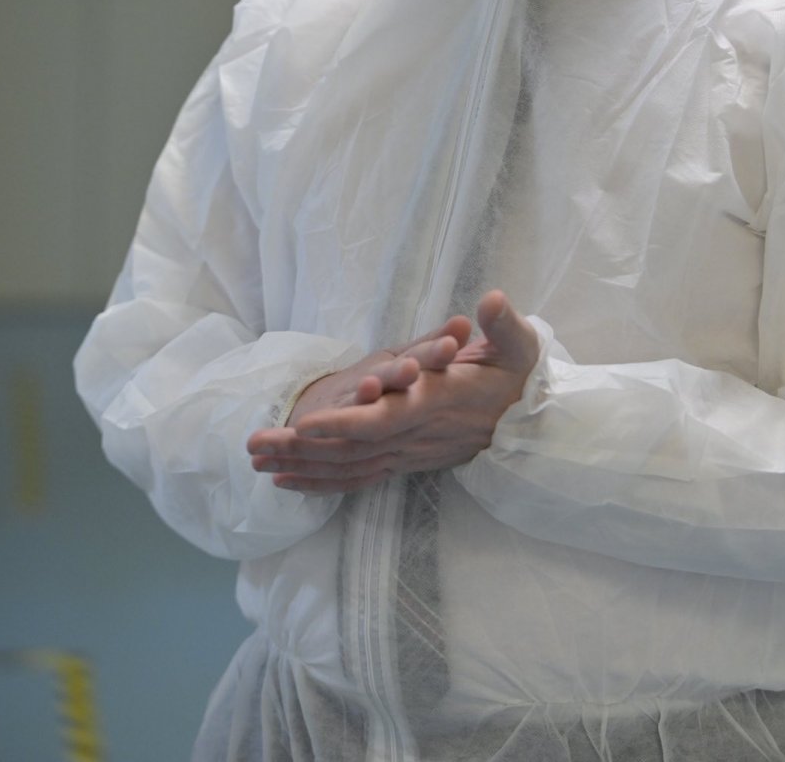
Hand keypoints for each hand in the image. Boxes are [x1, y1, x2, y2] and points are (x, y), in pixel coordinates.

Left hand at [249, 292, 539, 494]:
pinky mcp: (405, 463)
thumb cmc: (516, 379)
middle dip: (303, 449)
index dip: (347, 423)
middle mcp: (418, 434)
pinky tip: (290, 483)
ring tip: (258, 462)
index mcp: (438, 402)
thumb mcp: (519, 346)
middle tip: (256, 444)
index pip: (388, 418)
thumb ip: (504, 324)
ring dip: (303, 467)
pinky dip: (322, 483)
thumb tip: (492, 300)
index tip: (307, 423)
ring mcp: (409, 453)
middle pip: (354, 448)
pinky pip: (359, 479)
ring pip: (350, 467)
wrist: (528, 426)